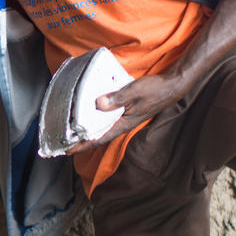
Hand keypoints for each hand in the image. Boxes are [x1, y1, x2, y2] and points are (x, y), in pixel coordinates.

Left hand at [69, 72, 187, 153]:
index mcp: (123, 124)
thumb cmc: (155, 90)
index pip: (99, 138)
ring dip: (88, 128)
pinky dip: (96, 117)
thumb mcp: (134, 92)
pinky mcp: (126, 110)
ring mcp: (124, 118)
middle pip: (98, 135)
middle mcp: (122, 124)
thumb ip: (117, 99)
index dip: (82, 145)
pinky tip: (89, 111)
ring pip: (102, 126)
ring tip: (72, 128)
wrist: (171, 86)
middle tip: (64, 140)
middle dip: (81, 139)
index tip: (68, 150)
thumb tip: (98, 103)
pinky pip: (107, 117)